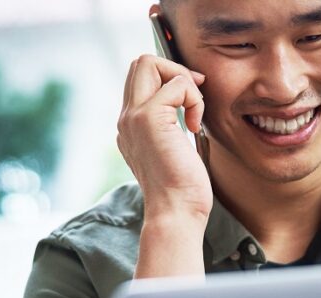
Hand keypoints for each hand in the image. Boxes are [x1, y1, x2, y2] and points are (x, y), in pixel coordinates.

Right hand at [118, 54, 210, 222]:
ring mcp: (134, 116)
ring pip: (149, 62)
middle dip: (174, 70)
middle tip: (194, 96)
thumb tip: (188, 101)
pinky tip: (195, 126)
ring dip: (182, 81)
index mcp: (130, 125)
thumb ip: (172, 125)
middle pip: (140, 62)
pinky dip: (194, 99)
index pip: (140, 78)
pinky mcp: (150, 117)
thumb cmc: (183, 189)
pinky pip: (177, 83)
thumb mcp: (175, 150)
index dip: (169, 78)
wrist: (176, 212)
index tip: (192, 100)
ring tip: (193, 113)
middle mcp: (126, 118)